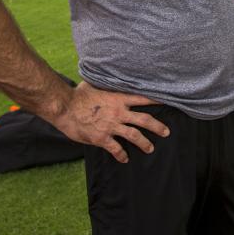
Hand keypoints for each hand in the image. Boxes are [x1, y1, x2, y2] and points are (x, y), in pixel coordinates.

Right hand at [53, 81, 169, 163]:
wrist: (65, 107)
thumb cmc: (78, 94)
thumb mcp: (96, 84)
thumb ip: (106, 84)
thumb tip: (109, 75)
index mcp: (119, 98)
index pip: (143, 98)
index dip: (157, 100)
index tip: (169, 102)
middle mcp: (119, 112)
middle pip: (145, 120)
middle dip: (158, 127)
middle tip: (166, 132)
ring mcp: (111, 126)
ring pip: (135, 136)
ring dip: (144, 143)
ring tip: (150, 148)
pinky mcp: (102, 138)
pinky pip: (116, 149)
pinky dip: (122, 155)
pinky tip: (125, 159)